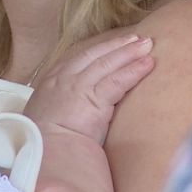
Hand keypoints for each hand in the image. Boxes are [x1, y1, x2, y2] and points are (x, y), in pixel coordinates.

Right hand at [24, 34, 153, 144]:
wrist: (44, 152)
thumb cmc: (43, 143)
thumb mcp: (43, 117)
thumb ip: (58, 107)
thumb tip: (70, 113)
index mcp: (51, 83)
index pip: (78, 60)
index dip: (98, 51)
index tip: (112, 46)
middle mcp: (64, 79)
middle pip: (95, 56)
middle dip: (117, 46)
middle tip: (136, 38)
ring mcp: (79, 87)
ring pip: (108, 63)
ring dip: (129, 52)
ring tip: (148, 44)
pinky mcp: (94, 99)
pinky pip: (118, 80)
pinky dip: (134, 70)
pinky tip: (148, 64)